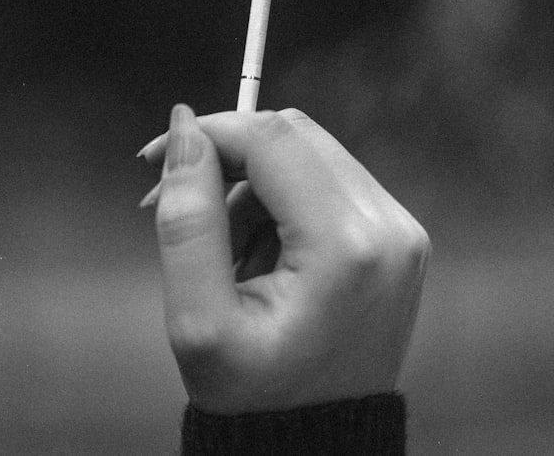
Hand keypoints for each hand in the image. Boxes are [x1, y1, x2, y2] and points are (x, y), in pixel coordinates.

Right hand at [139, 105, 429, 414]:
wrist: (311, 441)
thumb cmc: (255, 395)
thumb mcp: (198, 319)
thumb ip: (188, 217)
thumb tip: (183, 128)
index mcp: (347, 247)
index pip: (271, 139)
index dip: (206, 132)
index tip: (153, 160)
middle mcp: (388, 227)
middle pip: (292, 136)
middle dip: (223, 157)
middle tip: (172, 201)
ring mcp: (399, 230)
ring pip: (306, 154)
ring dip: (247, 184)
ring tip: (219, 252)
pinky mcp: (394, 236)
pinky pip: (324, 181)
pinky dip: (276, 200)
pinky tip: (253, 252)